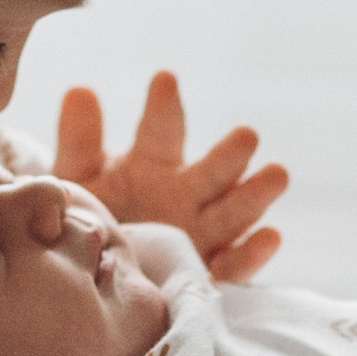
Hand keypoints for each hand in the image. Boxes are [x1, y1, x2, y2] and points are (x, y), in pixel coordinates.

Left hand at [55, 71, 287, 280]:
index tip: (164, 79)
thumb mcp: (78, 179)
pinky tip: (270, 235)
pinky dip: (253, 252)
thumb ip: (80, 141)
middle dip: (230, 153)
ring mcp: (203, 231)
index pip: (160, 130)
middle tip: (246, 136)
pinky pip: (235, 264)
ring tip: (278, 174)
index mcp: (152, 161)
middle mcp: (186, 192)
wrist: (94, 276)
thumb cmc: (91, 215)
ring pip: (235, 210)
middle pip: (213, 169)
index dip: (162, 105)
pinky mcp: (212, 271)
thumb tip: (78, 90)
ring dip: (256, 194)